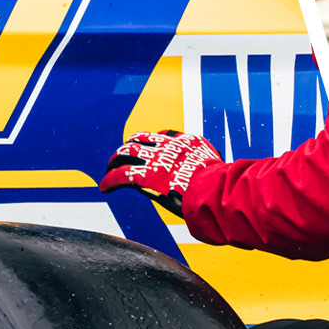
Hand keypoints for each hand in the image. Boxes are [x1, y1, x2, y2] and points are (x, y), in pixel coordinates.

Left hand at [98, 130, 221, 216]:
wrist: (214, 192)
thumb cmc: (222, 188)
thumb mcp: (220, 172)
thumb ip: (211, 172)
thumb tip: (218, 182)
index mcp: (187, 142)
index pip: (164, 136)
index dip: (152, 143)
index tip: (147, 149)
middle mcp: (168, 146)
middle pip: (140, 139)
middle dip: (129, 147)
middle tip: (122, 156)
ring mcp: (155, 159)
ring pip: (126, 152)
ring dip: (115, 160)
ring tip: (109, 168)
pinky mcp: (144, 175)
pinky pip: (120, 175)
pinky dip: (110, 180)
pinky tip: (105, 187)